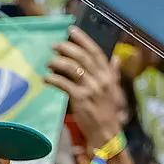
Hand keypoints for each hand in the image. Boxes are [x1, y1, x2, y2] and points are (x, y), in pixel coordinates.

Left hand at [47, 27, 126, 150]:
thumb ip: (114, 73)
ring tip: (49, 62)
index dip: (83, 39)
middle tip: (55, 45)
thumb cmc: (108, 112)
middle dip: (66, 48)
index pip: (96, 52)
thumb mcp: (115, 91)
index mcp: (109, 76)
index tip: (71, 30)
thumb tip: (116, 58)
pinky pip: (63, 83)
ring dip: (57, 62)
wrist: (107, 133)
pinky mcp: (80, 99)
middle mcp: (101, 80)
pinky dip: (53, 78)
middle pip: (82, 57)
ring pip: (71, 68)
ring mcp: (91, 89)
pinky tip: (46, 78)